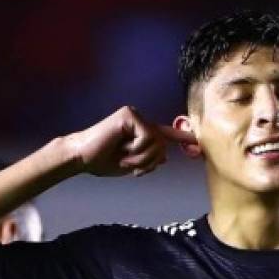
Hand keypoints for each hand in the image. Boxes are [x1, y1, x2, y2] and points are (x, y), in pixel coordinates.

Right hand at [66, 106, 196, 176]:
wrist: (81, 158)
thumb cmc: (102, 161)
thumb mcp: (131, 164)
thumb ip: (148, 160)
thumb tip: (165, 156)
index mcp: (140, 131)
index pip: (165, 135)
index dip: (181, 138)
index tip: (197, 141)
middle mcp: (139, 120)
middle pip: (162, 145)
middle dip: (148, 161)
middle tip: (128, 163)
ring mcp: (134, 115)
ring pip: (156, 143)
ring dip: (141, 157)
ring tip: (123, 156)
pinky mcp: (129, 114)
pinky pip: (147, 136)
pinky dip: (136, 148)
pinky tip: (121, 147)